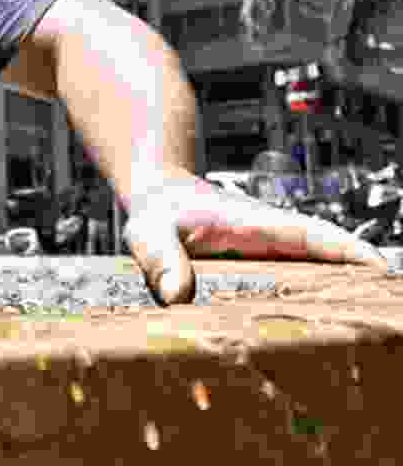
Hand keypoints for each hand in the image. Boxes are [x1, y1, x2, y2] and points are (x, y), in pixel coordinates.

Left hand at [123, 175, 388, 305]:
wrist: (155, 196)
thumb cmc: (155, 211)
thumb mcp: (150, 233)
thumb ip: (161, 261)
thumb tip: (176, 295)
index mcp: (254, 224)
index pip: (311, 235)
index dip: (346, 251)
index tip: (378, 268)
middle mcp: (271, 239)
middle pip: (328, 259)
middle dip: (358, 281)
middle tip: (386, 311)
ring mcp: (270, 255)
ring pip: (316, 274)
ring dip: (340, 294)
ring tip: (368, 328)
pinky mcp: (262, 270)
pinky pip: (296, 284)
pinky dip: (315, 301)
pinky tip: (324, 333)